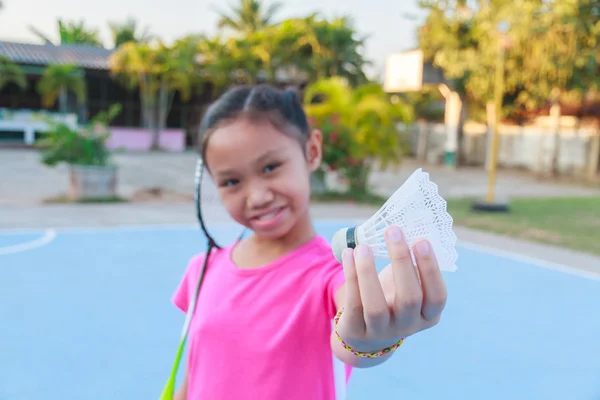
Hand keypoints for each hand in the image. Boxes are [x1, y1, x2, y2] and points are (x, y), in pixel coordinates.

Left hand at [336, 225, 446, 353]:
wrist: (366, 335)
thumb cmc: (392, 299)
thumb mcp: (406, 287)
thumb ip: (410, 266)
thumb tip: (404, 228)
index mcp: (428, 314)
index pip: (437, 296)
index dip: (430, 269)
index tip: (421, 240)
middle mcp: (407, 325)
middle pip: (409, 298)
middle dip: (401, 262)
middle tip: (393, 230)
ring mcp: (381, 332)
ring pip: (375, 305)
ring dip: (368, 272)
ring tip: (363, 246)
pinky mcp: (356, 330)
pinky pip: (354, 303)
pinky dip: (351, 276)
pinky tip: (349, 254)